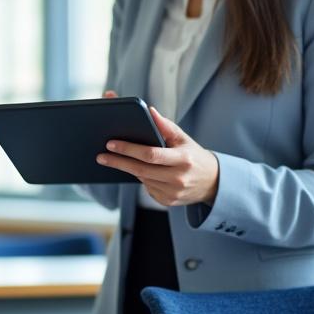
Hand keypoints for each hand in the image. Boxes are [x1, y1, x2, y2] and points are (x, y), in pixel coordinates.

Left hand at [96, 104, 220, 207]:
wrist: (212, 182)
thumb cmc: (193, 155)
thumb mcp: (183, 138)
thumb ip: (166, 126)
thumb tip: (149, 111)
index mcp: (183, 159)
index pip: (150, 154)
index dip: (129, 149)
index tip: (111, 144)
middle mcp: (178, 178)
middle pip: (141, 170)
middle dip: (119, 161)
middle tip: (101, 155)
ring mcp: (173, 193)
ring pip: (142, 179)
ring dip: (129, 168)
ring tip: (116, 159)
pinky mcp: (168, 202)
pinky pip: (148, 188)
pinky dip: (142, 178)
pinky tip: (141, 171)